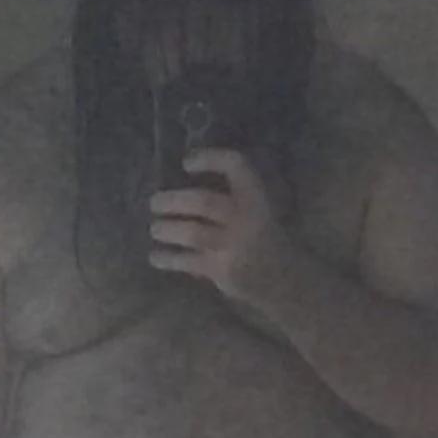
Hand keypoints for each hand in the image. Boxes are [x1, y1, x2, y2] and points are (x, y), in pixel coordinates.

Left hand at [149, 148, 290, 302]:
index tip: (185, 163)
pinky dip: (167, 259)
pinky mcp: (223, 270)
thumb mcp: (256, 209)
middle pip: (204, 201)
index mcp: (255, 196)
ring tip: (155, 230)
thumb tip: (179, 194)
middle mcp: (246, 217)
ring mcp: (234, 245)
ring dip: (167, 229)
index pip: (235, 165)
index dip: (209, 159)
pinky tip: (155, 257)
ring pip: (192, 232)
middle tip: (154, 202)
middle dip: (173, 200)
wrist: (283, 278)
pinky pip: (188, 261)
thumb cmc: (262, 238)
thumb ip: (229, 197)